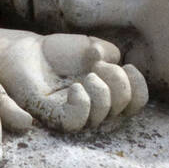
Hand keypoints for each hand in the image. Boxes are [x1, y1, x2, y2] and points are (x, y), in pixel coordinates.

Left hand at [0, 33, 147, 130]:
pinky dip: (83, 104)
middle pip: (124, 109)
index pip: (137, 102)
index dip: (139, 87)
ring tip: (88, 75)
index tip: (127, 66)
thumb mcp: (94, 46)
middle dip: (119, 83)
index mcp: (110, 94)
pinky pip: (76, 121)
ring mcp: (75, 115)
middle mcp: (96, 110)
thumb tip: (112, 62)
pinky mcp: (54, 116)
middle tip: (98, 66)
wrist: (29, 52)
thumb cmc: (62, 53)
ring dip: (102, 92)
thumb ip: (111, 53)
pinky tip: (76, 88)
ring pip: (102, 117)